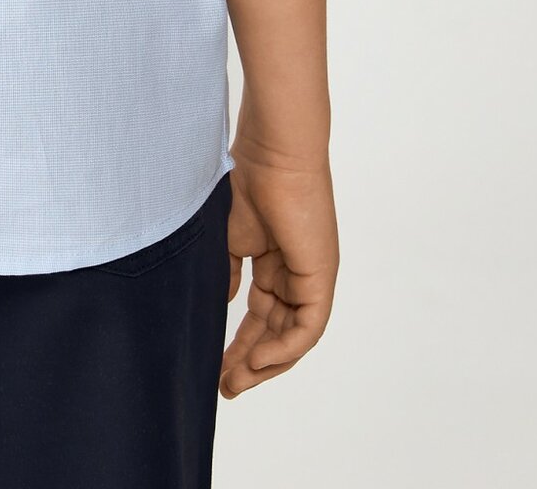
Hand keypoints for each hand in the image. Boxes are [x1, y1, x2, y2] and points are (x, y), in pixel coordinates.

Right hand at [221, 139, 337, 397]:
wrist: (272, 151)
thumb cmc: (246, 178)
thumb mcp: (229, 234)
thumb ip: (229, 269)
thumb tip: (227, 300)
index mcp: (275, 259)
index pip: (262, 312)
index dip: (240, 340)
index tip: (215, 363)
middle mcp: (296, 272)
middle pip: (274, 330)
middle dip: (248, 360)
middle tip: (224, 386)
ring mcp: (311, 276)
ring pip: (291, 336)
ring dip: (263, 363)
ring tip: (234, 382)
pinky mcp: (321, 278)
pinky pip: (307, 328)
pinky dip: (284, 349)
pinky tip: (258, 361)